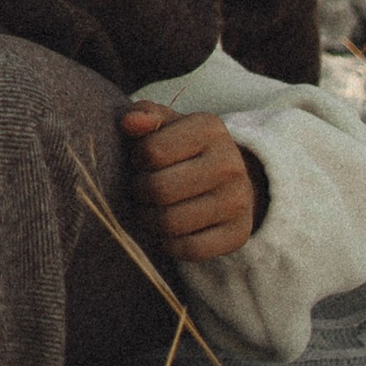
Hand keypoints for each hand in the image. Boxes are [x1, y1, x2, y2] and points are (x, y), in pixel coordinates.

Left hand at [120, 108, 259, 262]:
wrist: (235, 179)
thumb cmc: (187, 149)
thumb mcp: (169, 124)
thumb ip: (145, 115)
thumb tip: (128, 123)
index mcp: (209, 129)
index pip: (153, 151)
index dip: (137, 159)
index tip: (142, 161)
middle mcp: (229, 164)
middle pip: (159, 189)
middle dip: (139, 192)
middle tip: (140, 190)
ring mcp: (237, 201)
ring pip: (171, 222)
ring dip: (149, 219)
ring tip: (149, 209)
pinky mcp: (238, 234)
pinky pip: (190, 249)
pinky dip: (169, 244)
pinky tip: (167, 232)